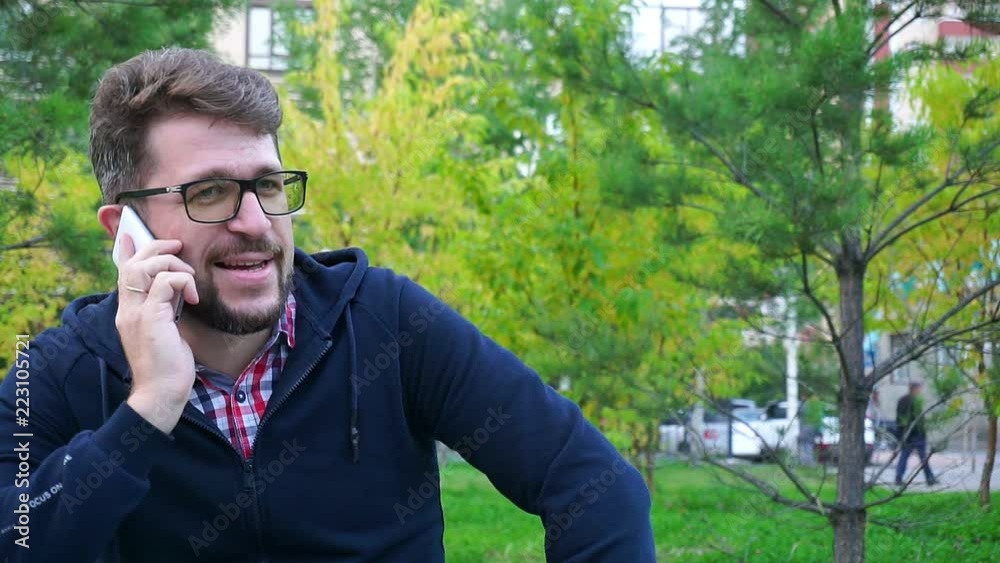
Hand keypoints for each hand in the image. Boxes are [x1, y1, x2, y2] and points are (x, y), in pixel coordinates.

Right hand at [115, 234, 199, 433]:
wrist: (161, 394)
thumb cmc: (168, 367)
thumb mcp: (166, 331)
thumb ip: (165, 310)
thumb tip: (175, 293)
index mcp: (129, 312)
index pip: (123, 273)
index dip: (128, 251)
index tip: (131, 235)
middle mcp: (127, 310)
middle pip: (132, 264)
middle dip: (155, 248)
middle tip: (178, 247)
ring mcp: (136, 314)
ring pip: (144, 268)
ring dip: (170, 263)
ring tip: (189, 277)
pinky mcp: (150, 318)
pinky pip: (165, 283)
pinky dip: (182, 282)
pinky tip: (194, 298)